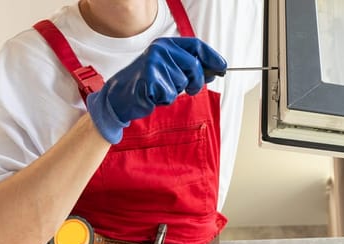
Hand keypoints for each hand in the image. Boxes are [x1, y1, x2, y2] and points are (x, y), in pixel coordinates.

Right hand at [86, 37, 226, 143]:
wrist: (121, 96)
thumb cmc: (148, 83)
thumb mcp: (170, 70)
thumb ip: (190, 67)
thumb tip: (214, 70)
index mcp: (166, 44)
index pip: (196, 46)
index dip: (212, 56)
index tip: (222, 67)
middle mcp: (160, 50)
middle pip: (194, 66)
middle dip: (196, 81)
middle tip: (191, 89)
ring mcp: (154, 63)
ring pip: (182, 82)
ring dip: (176, 92)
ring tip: (161, 90)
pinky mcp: (149, 79)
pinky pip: (170, 94)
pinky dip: (165, 100)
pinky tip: (154, 96)